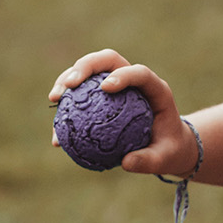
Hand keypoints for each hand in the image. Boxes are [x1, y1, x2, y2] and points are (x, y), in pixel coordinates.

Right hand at [48, 49, 196, 175]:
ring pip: (89, 70)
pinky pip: (80, 95)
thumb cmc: (168, 149)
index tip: (105, 87)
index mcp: (155, 89)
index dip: (122, 75)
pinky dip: (66, 107)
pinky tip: (56, 131)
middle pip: (108, 60)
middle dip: (85, 66)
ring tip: (54, 99)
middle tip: (69, 85)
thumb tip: (127, 163)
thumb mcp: (164, 158)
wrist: (166, 145)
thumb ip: (149, 160)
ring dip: (67, 79)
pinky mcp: (101, 95)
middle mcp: (133, 79)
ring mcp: (116, 83)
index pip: (139, 73)